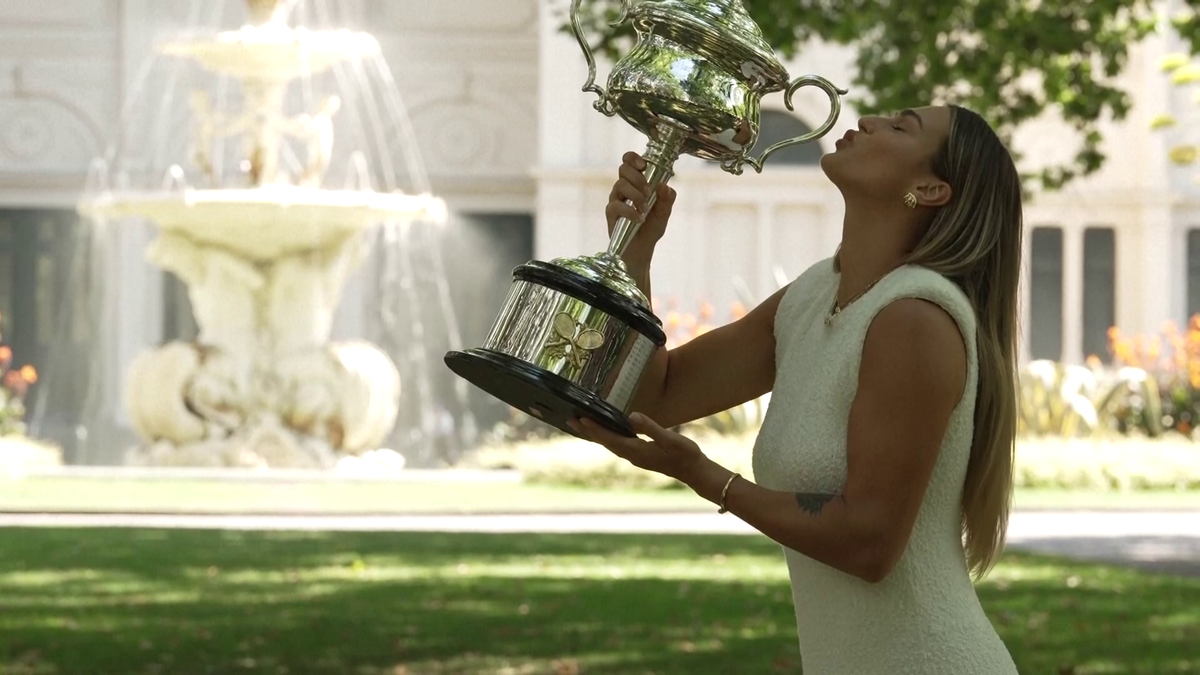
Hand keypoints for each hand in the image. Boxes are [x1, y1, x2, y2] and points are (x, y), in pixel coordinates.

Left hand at [569, 412, 704, 483]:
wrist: (694, 471)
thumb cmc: (685, 454)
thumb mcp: (670, 439)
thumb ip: (651, 428)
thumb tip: (633, 416)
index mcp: (637, 450)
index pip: (611, 438)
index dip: (595, 429)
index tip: (581, 419)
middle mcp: (632, 455)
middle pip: (604, 442)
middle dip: (587, 431)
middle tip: (569, 419)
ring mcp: (635, 456)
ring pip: (609, 444)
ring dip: (594, 434)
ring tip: (580, 424)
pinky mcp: (639, 455)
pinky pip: (616, 444)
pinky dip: (605, 437)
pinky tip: (603, 431)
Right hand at [606, 151, 676, 264]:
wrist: (641, 250)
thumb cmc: (651, 229)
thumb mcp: (664, 213)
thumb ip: (667, 199)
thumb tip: (664, 186)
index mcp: (636, 183)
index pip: (629, 161)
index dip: (633, 158)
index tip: (643, 165)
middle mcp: (624, 188)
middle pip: (623, 169)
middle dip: (637, 177)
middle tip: (647, 192)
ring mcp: (616, 200)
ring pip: (620, 185)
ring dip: (635, 195)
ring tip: (645, 209)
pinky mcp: (610, 213)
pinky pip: (616, 205)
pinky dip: (629, 211)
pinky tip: (638, 219)